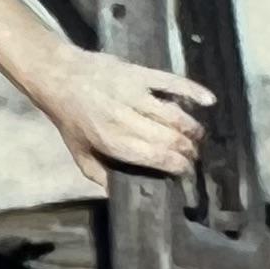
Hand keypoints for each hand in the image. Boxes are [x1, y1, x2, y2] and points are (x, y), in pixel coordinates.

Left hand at [39, 46, 213, 194]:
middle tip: (193, 156)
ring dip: (192, 129)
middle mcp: (127, 119)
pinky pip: (172, 82)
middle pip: (171, 139)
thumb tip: (119, 195)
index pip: (157, 158)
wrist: (59, 75)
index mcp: (113, 142)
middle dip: (188, 151)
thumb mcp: (79, 154)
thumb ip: (100, 175)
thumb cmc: (70, 118)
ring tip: (198, 137)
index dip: (178, 166)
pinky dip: (193, 90)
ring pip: (175, 115)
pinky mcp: (140, 73)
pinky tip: (210, 101)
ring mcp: (135, 94)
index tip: (185, 172)